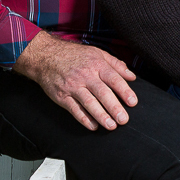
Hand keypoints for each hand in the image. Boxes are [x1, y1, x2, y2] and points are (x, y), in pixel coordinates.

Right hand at [13, 32, 136, 130]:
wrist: (46, 57)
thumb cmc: (75, 55)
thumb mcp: (97, 53)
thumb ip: (116, 64)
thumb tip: (132, 77)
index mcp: (96, 64)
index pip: (113, 78)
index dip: (124, 91)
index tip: (133, 102)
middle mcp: (85, 76)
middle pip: (102, 92)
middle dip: (114, 107)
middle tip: (124, 119)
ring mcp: (73, 86)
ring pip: (89, 102)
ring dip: (101, 115)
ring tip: (111, 126)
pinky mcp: (62, 96)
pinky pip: (74, 109)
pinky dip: (84, 118)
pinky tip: (93, 126)